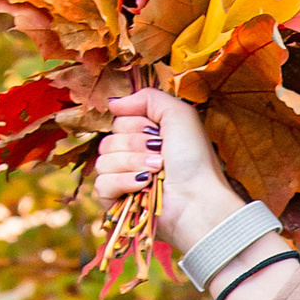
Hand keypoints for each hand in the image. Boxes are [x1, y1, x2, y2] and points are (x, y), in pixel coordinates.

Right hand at [93, 88, 235, 256]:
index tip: (158, 134)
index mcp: (145, 138)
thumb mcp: (178, 114)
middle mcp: (133, 158)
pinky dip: (124, 182)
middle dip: (136, 144)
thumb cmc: (194, 159)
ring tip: (157, 171)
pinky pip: (102, 183)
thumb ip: (148, 97)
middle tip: (161, 155)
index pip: (119, 121)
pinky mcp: (117, 202)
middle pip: (109, 139)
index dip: (137, 124)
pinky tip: (145, 187)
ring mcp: (123, 181)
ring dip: (133, 163)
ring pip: (103, 160)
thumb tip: (113, 103)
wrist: (198, 198)